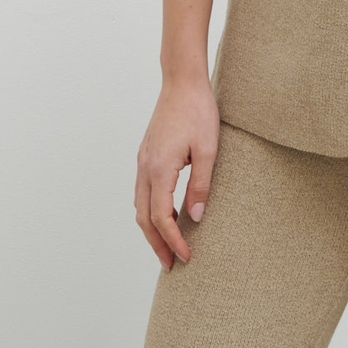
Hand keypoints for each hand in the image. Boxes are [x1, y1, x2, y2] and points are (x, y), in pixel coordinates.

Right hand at [134, 77, 219, 270]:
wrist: (182, 81)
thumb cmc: (198, 111)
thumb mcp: (208, 150)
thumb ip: (201, 185)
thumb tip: (195, 218)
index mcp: (159, 170)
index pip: (162, 218)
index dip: (173, 241)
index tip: (186, 257)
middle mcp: (144, 168)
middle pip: (144, 218)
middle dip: (156, 245)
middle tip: (170, 266)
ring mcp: (142, 161)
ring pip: (139, 206)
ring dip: (150, 230)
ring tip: (165, 247)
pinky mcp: (145, 154)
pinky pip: (141, 192)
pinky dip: (149, 211)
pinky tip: (161, 215)